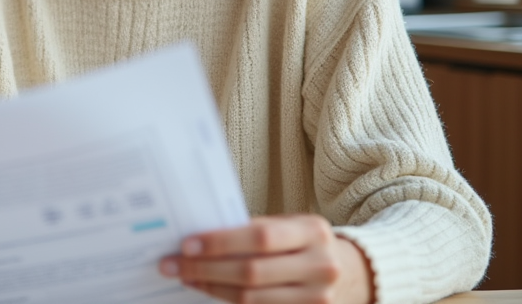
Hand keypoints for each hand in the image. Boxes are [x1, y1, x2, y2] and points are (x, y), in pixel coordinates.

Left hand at [158, 214, 372, 303]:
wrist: (349, 271)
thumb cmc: (304, 242)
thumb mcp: (289, 225)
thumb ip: (253, 229)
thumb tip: (200, 235)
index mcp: (313, 231)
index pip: (260, 237)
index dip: (221, 242)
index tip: (186, 244)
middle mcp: (320, 266)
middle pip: (252, 272)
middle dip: (206, 269)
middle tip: (172, 264)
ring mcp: (318, 298)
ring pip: (252, 298)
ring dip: (211, 288)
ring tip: (185, 277)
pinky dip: (228, 301)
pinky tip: (207, 291)